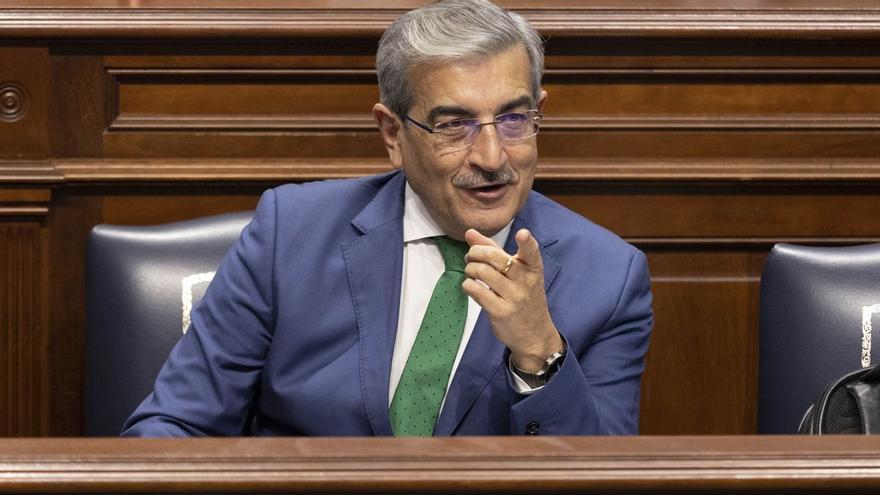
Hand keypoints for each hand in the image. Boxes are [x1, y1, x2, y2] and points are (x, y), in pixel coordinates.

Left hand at [462, 228, 563, 371]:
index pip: (532, 253)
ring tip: (471, 272)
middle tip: (471, 257)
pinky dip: (468, 285)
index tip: (522, 234)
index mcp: (533, 269)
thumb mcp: (518, 273)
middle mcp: (525, 282)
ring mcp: (513, 297)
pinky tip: (471, 287)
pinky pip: (476, 291)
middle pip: (495, 257)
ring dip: (470, 269)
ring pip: (482, 272)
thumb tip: (470, 233)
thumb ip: (494, 250)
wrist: (534, 334)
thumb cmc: (524, 297)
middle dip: (476, 252)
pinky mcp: (500, 311)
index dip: (527, 243)